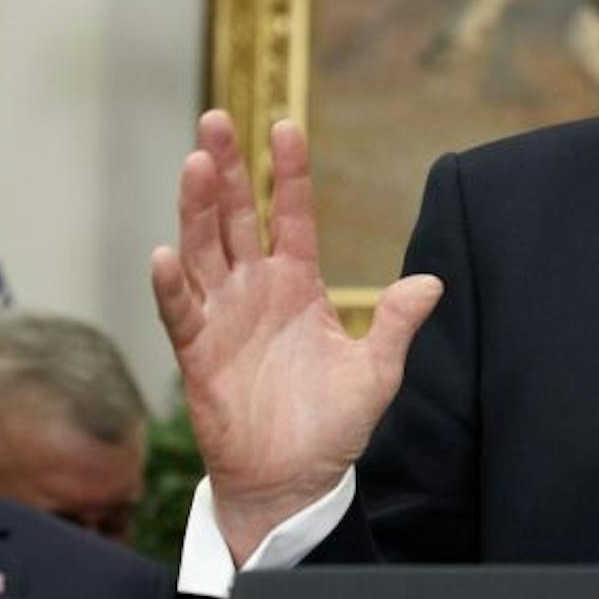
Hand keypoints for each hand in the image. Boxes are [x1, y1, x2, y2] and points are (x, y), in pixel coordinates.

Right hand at [150, 112, 441, 564]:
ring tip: (197, 163)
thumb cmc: (333, 425)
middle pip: (236, 217)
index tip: (286, 126)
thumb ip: (396, 324)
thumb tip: (432, 282)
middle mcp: (255, 290)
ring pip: (203, 250)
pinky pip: (181, 312)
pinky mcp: (198, 354)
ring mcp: (223, 318)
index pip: (291, 216)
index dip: (288, 173)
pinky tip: (166, 253)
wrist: (295, 481)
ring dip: (197, 208)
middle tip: (216, 118)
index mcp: (298, 285)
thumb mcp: (376, 371)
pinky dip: (172, 285)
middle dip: (228, 168)